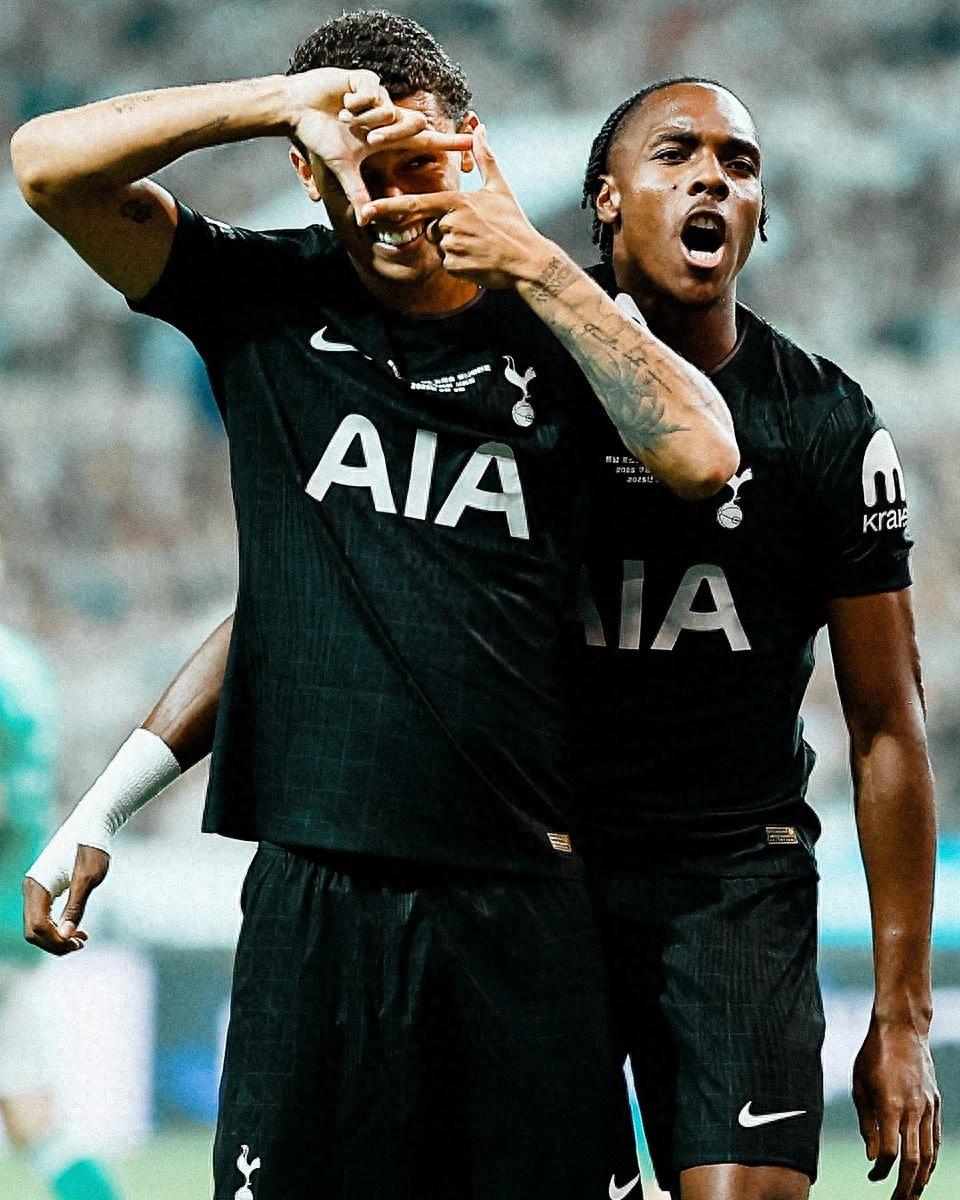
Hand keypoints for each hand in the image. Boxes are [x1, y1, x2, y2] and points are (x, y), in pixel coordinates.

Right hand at [23, 844, 109, 955]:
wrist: (92, 824)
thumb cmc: (91, 848)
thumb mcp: (88, 880)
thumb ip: (75, 908)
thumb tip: (66, 936)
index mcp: (38, 886)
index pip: (37, 926)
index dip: (56, 941)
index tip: (78, 943)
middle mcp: (31, 889)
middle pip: (33, 930)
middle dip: (55, 943)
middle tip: (81, 944)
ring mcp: (36, 888)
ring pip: (37, 925)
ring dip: (56, 937)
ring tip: (81, 940)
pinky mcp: (44, 888)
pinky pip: (42, 915)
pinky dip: (56, 926)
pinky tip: (75, 929)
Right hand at [287, 68, 472, 212]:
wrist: (298, 109)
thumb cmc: (320, 138)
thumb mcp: (342, 168)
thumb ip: (358, 193)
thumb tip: (366, 221)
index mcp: (387, 136)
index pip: (425, 140)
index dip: (449, 142)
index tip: (473, 141)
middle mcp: (388, 116)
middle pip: (412, 124)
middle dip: (391, 133)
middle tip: (367, 138)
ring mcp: (380, 96)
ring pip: (390, 109)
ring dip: (367, 118)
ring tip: (346, 119)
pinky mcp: (367, 79)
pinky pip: (373, 92)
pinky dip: (357, 102)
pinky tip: (344, 102)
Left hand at [358, 123, 550, 287]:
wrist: (528, 261)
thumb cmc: (513, 224)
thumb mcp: (499, 188)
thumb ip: (485, 158)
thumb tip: (479, 128)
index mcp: (456, 202)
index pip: (415, 205)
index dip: (387, 208)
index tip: (365, 210)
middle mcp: (450, 223)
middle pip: (431, 228)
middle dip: (447, 232)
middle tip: (476, 234)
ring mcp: (452, 246)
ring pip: (439, 247)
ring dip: (455, 248)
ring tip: (480, 246)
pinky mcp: (455, 267)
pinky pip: (447, 264)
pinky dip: (461, 265)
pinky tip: (479, 261)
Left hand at [853, 1015, 940, 1197]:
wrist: (901, 1029)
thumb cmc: (873, 1055)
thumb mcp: (859, 1086)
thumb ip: (867, 1123)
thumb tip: (874, 1156)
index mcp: (890, 1104)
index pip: (891, 1152)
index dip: (882, 1171)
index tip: (874, 1177)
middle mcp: (913, 1109)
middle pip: (913, 1161)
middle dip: (906, 1187)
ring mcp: (928, 1107)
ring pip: (929, 1154)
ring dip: (921, 1179)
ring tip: (912, 1194)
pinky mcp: (936, 1104)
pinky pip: (935, 1139)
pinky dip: (931, 1159)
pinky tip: (924, 1171)